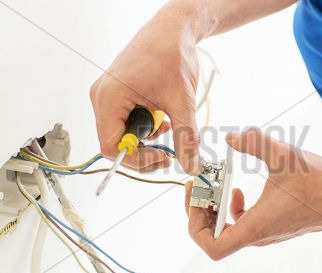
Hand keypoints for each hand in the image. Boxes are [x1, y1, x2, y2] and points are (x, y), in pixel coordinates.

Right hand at [90, 4, 201, 173]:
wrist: (173, 30)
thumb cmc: (172, 54)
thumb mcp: (181, 101)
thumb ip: (186, 137)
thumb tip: (190, 166)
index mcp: (109, 99)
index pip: (112, 147)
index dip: (138, 159)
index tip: (163, 158)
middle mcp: (102, 98)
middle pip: (116, 143)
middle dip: (144, 151)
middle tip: (168, 152)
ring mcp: (109, 96)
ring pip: (123, 133)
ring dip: (147, 138)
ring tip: (168, 125)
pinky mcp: (118, 95)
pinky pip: (127, 122)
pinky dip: (146, 126)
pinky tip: (163, 117)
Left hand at [184, 128, 321, 259]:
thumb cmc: (320, 183)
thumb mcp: (283, 155)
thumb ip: (254, 142)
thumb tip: (230, 138)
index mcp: (255, 227)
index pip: (212, 246)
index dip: (195, 224)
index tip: (198, 196)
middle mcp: (258, 235)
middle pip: (213, 236)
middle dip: (201, 209)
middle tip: (202, 184)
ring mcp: (265, 232)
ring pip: (226, 230)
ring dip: (215, 208)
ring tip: (217, 184)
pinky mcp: (272, 225)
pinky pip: (241, 224)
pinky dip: (231, 208)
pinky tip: (237, 190)